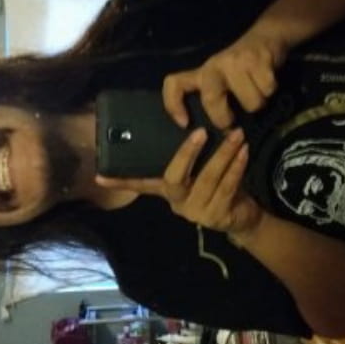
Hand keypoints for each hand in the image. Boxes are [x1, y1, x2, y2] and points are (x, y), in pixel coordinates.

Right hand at [96, 128, 262, 233]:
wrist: (241, 217)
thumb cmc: (218, 188)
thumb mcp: (200, 172)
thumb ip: (191, 159)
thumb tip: (188, 126)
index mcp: (170, 192)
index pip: (143, 185)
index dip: (122, 181)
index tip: (100, 177)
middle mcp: (178, 203)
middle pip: (175, 178)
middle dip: (186, 154)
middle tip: (199, 132)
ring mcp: (196, 212)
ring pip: (207, 179)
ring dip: (222, 154)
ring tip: (235, 134)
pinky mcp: (216, 217)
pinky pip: (227, 187)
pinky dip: (237, 167)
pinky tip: (244, 151)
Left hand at [163, 32, 287, 128]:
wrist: (267, 37)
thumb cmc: (242, 68)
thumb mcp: (223, 82)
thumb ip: (218, 101)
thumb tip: (227, 132)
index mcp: (202, 73)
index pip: (174, 84)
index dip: (173, 105)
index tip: (185, 123)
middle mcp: (214, 66)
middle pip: (211, 100)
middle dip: (224, 118)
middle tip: (233, 121)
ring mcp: (236, 62)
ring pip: (250, 102)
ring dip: (258, 103)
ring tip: (257, 92)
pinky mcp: (258, 59)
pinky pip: (267, 90)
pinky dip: (271, 91)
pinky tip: (268, 81)